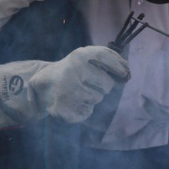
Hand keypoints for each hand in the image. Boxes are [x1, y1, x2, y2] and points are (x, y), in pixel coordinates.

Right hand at [0, 46, 129, 125]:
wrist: (41, 85)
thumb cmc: (71, 70)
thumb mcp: (85, 57)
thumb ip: (107, 59)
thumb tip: (127, 72)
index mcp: (79, 56)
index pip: (107, 58)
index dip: (120, 67)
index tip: (126, 73)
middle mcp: (74, 72)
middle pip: (108, 84)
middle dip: (103, 86)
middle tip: (88, 82)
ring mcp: (68, 91)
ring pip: (98, 99)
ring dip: (92, 97)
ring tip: (77, 91)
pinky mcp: (64, 110)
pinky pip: (88, 112)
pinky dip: (84, 109)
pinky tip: (73, 102)